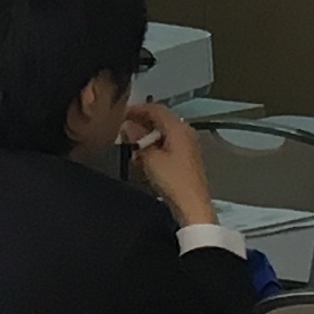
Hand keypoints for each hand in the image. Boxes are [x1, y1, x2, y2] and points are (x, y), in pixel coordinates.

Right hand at [119, 102, 217, 229]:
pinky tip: (142, 157)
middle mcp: (185, 132)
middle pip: (161, 120)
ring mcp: (188, 145)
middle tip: (123, 128)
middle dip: (141, 123)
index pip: (156, 109)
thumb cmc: (172, 179)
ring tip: (130, 144)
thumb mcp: (149, 158)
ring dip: (147, 136)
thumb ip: (137, 139)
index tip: (121, 113)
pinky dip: (154, 146)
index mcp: (178, 128)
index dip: (137, 109)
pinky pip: (168, 145)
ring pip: (164, 133)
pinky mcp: (187, 158)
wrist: (192, 204)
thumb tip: (128, 126)